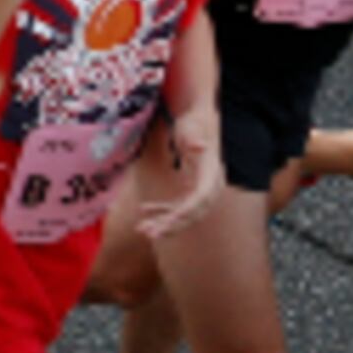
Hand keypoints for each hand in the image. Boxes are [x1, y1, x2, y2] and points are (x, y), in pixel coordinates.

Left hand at [137, 108, 225, 238]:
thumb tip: (200, 146)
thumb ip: (193, 138)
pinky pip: (179, 206)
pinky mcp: (192, 189)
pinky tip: (143, 209)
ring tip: (141, 229)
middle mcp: (211, 186)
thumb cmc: (192, 122)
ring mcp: (203, 190)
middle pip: (193, 213)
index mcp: (211, 174)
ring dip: (164, 222)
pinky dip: (163, 210)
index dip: (185, 211)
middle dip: (171, 225)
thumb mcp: (190, 128)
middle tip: (149, 234)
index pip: (200, 199)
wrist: (196, 118)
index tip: (168, 221)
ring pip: (184, 214)